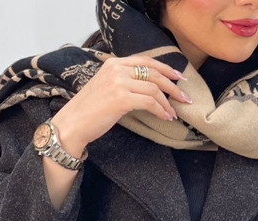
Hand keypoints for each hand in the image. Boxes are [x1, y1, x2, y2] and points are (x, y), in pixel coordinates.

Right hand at [51, 52, 191, 151]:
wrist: (73, 123)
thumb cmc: (90, 110)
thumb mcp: (107, 87)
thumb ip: (124, 81)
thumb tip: (148, 88)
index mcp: (114, 63)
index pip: (147, 61)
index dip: (166, 68)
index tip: (179, 78)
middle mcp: (117, 69)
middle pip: (154, 74)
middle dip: (173, 86)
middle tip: (185, 98)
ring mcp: (119, 82)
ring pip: (154, 89)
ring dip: (168, 103)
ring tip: (173, 113)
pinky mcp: (121, 99)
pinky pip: (149, 102)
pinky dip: (161, 111)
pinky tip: (165, 118)